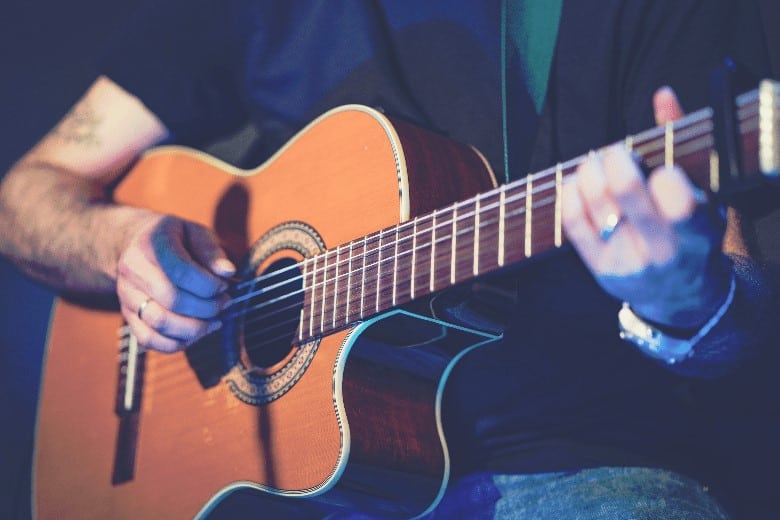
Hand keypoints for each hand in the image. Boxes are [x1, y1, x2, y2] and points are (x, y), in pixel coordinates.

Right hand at [116, 214, 235, 351]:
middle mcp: (132, 269)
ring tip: (215, 321)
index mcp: (151, 243)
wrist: (138, 244)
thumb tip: (228, 273)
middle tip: (225, 303)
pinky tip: (197, 333)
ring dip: (195, 328)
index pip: (180, 271)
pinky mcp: (127, 316)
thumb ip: (212, 252)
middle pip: (172, 300)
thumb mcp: (196, 233)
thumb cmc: (176, 239)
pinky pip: (149, 339)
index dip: (209, 285)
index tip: (224, 286)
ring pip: (160, 323)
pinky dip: (177, 343)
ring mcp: (126, 295)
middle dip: (207, 307)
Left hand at [561, 88, 731, 327]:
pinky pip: (573, 224)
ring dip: (589, 172)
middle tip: (614, 153)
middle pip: (627, 195)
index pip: (679, 204)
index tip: (658, 169)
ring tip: (595, 164)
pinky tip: (576, 181)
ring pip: (596, 204)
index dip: (663, 178)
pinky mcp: (600, 269)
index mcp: (698, 231)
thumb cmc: (691, 229)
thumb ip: (680, 142)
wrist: (681, 292)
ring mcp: (629, 262)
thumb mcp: (704, 193)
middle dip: (615, 161)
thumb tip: (661, 94)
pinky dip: (569, 193)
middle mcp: (664, 251)